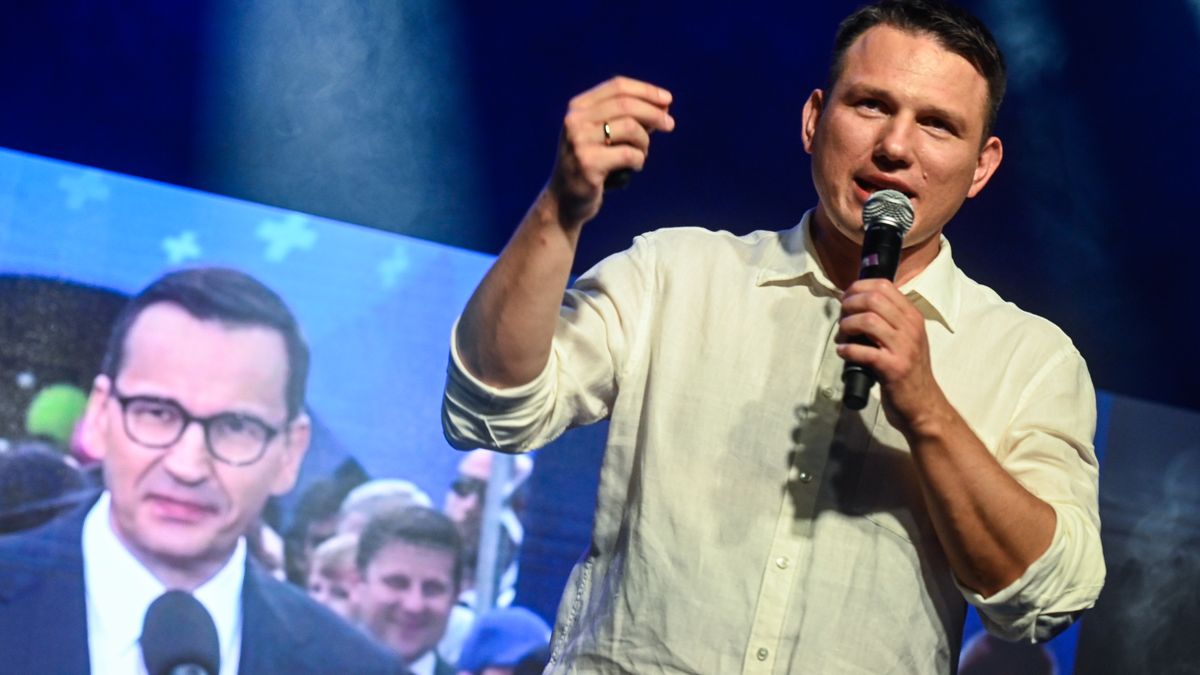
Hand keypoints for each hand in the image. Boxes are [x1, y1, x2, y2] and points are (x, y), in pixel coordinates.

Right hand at [547, 76, 674, 226]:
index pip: (617, 86)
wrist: (564, 200)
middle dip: (654, 113)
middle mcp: (575, 121)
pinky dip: (640, 160)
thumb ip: (627, 119)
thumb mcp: (603, 135)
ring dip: (645, 142)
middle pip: (626, 105)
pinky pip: (629, 154)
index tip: (667, 100)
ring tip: (642, 153)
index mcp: (578, 108)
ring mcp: (579, 142)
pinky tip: (635, 166)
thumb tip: (663, 106)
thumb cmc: (591, 165)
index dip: (646, 91)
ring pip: (631, 128)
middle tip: (670, 124)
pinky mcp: (588, 164)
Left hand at [835, 278, 943, 432]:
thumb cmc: (908, 370)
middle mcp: (910, 327)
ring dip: (846, 327)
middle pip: (872, 299)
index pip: (884, 286)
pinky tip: (843, 353)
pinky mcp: (893, 368)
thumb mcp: (905, 338)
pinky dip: (847, 350)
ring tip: (842, 338)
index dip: (858, 288)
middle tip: (841, 320)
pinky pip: (863, 351)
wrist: (923, 404)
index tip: (846, 300)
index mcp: (913, 316)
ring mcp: (903, 347)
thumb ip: (888, 320)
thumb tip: (855, 303)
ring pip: (867, 320)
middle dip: (848, 306)